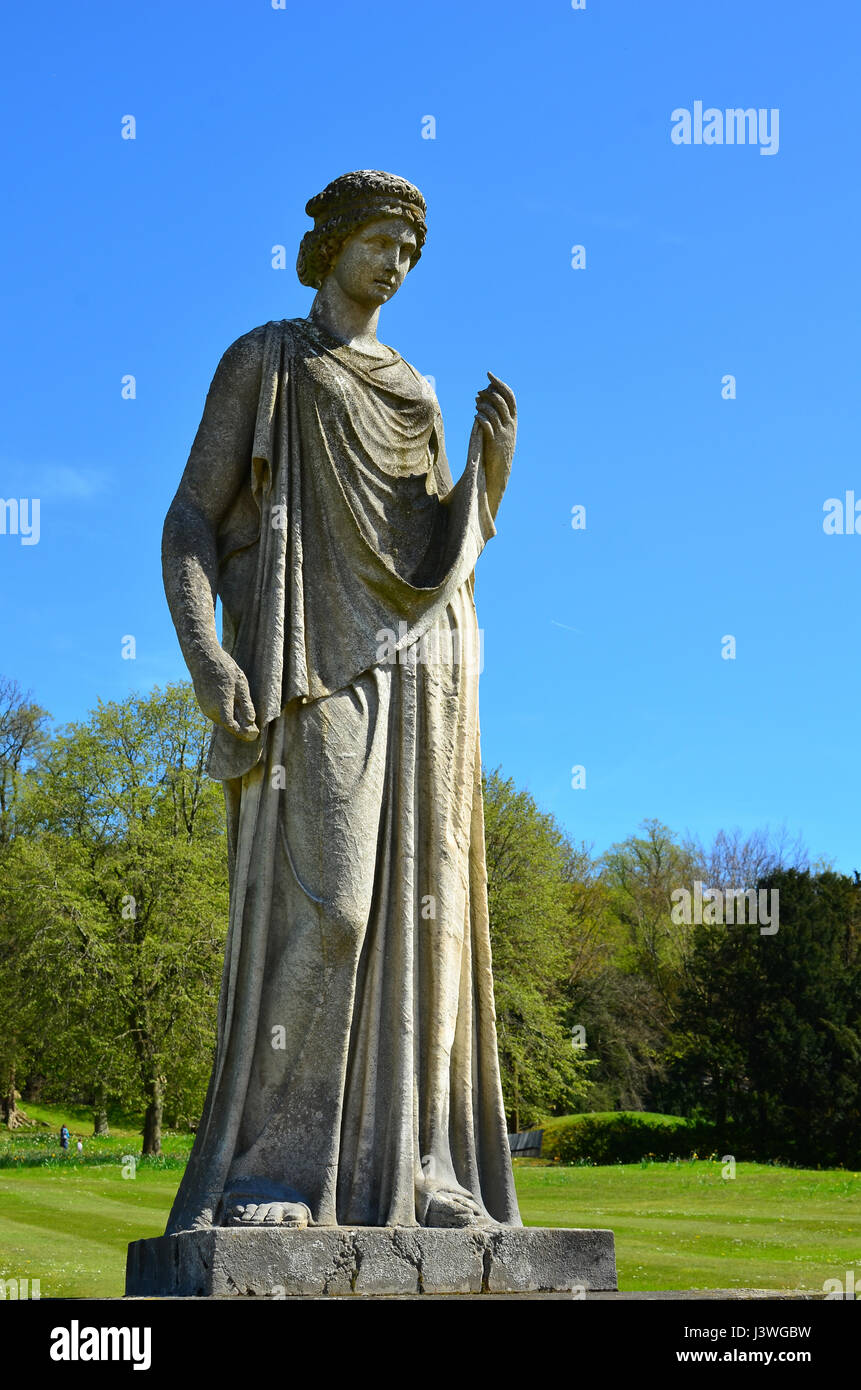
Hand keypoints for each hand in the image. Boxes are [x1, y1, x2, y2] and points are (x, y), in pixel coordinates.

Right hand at [192, 647, 258, 740]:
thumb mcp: (241, 685)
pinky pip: (216, 714)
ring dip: (233, 721)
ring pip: (222, 720)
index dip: (244, 732)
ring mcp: (205, 707)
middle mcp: (210, 709)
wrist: (204, 659)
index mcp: (221, 704)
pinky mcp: (202, 704)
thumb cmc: (225, 669)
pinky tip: (234, 709)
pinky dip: (226, 715)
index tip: (254, 734)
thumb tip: (251, 721)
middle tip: (254, 730)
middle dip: (240, 728)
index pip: (232, 726)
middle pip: (227, 725)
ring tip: (246, 721)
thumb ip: (246, 705)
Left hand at [474, 372, 515, 506]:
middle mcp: (510, 424)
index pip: (509, 396)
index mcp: (513, 420)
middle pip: (501, 400)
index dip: (499, 383)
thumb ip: (492, 414)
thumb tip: (479, 397)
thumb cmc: (496, 449)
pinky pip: (487, 425)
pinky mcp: (495, 442)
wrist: (500, 471)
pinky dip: (481, 417)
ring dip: (483, 405)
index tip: (488, 374)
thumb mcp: (498, 429)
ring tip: (476, 405)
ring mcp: (503, 433)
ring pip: (493, 411)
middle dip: (489, 392)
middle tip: (479, 393)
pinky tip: (475, 416)